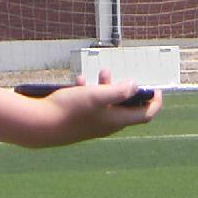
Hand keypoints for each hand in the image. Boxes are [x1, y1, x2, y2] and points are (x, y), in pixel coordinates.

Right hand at [29, 68, 162, 145]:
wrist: (40, 125)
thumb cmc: (70, 110)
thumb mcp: (96, 96)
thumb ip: (118, 91)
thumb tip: (135, 87)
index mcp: (115, 121)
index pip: (144, 115)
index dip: (154, 103)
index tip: (157, 89)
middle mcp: (106, 125)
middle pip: (126, 109)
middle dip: (127, 90)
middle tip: (125, 77)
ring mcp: (92, 125)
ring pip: (107, 105)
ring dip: (107, 88)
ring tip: (102, 72)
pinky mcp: (78, 121)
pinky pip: (90, 105)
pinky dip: (89, 92)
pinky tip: (79, 80)